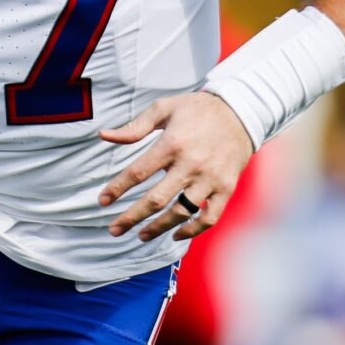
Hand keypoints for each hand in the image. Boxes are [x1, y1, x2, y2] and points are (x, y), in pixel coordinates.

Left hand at [99, 92, 253, 241]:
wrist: (241, 111)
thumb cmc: (197, 109)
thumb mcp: (164, 108)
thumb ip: (134, 127)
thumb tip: (104, 136)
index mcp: (172, 143)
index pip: (138, 172)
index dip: (117, 189)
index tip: (103, 201)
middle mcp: (191, 164)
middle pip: (156, 199)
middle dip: (131, 217)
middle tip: (114, 230)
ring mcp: (211, 178)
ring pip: (181, 212)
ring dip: (158, 228)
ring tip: (141, 235)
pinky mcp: (226, 188)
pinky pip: (209, 218)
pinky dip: (192, 230)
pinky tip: (176, 234)